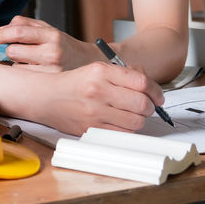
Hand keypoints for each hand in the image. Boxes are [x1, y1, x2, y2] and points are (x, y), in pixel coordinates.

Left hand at [0, 16, 98, 71]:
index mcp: (52, 35)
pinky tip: (34, 70)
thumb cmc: (62, 45)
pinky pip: (23, 78)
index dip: (3, 34)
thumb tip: (2, 29)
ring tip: (31, 60)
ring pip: (15, 66)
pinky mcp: (48, 84)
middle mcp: (52, 53)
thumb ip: (25, 24)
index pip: (19, 32)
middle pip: (13, 51)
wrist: (86, 62)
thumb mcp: (47, 29)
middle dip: (11, 49)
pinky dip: (24, 73)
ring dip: (17, 62)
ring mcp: (50, 71)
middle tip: (19, 49)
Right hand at [22, 62, 165, 135]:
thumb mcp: (97, 70)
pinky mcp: (91, 128)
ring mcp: (94, 112)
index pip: (141, 82)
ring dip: (139, 119)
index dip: (156, 91)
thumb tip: (149, 86)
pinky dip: (127, 129)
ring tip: (132, 114)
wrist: (46, 97)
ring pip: (136, 121)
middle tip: (147, 106)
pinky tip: (120, 122)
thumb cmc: (74, 83)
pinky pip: (122, 133)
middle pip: (142, 104)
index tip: (158, 96)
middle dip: (150, 107)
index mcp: (101, 72)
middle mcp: (98, 91)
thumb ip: (124, 74)